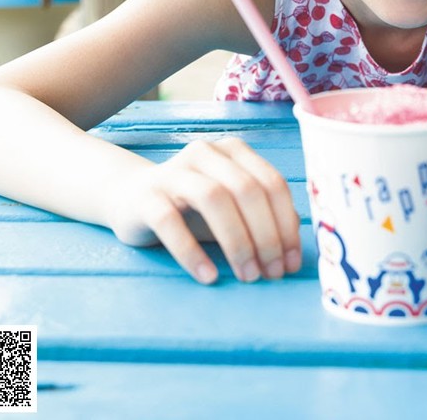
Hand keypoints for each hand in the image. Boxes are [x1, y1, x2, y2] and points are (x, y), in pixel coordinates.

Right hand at [104, 136, 301, 284]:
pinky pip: (170, 222)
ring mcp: (174, 171)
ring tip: (247, 276)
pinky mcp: (147, 195)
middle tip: (271, 274)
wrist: (133, 199)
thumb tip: (294, 248)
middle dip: (266, 236)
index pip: (271, 182)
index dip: (286, 224)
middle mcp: (205, 153)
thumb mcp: (233, 207)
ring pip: (213, 198)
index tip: (291, 262)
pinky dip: (192, 252)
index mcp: (233, 151)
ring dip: (237, 242)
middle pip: (246, 189)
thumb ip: (264, 217)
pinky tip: (208, 276)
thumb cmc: (194, 208)